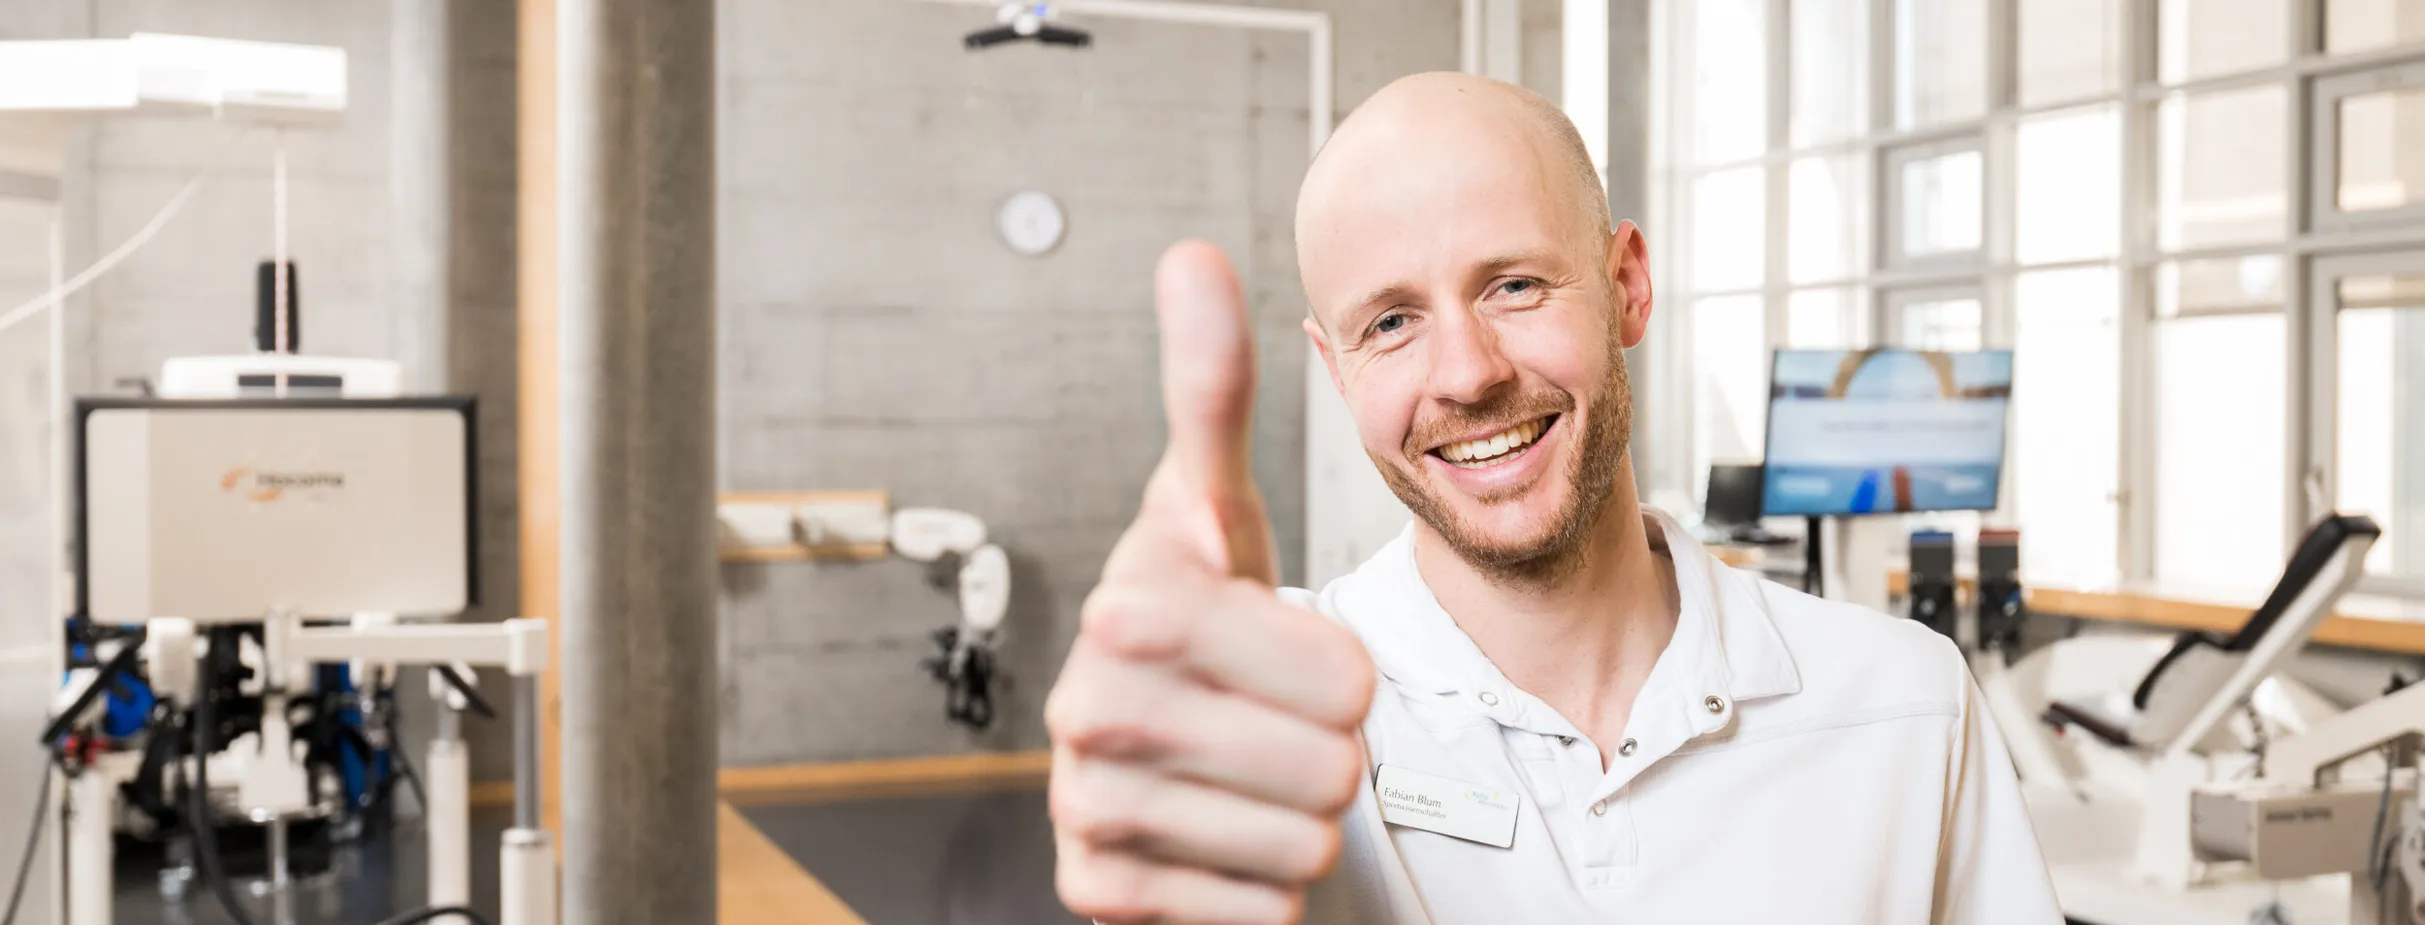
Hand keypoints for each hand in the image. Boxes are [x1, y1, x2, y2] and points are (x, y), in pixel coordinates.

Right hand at [1046, 241, 1378, 924]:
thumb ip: (1212, 389)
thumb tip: (1190, 257)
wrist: (1143, 751)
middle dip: (1330, 750)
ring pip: (1304, 845)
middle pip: (1332, 768)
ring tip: (1250, 772)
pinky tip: (1222, 837)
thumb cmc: (1201, 617)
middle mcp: (1090, 706)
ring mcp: (1087, 805)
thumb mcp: (1215, 503)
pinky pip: (1260, 913)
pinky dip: (1263, 888)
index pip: (1344, 675)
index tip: (1288, 648)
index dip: (1345, 671)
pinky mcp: (1096, 890)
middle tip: (1277, 720)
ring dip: (1300, 819)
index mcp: (1133, 602)